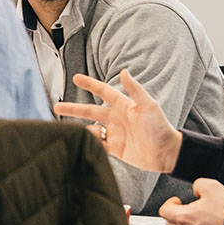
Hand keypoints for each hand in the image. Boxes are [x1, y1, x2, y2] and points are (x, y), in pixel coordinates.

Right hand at [53, 70, 182, 172]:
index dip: (89, 84)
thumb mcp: (149, 106)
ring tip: (69, 131)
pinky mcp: (114, 149)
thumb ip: (135, 90)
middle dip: (73, 108)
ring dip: (79, 128)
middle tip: (56, 106)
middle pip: (89, 110)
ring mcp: (114, 133)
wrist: (167, 153)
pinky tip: (80, 143)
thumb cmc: (160, 128)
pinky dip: (88, 143)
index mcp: (123, 106)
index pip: (102, 91)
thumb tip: (124, 71)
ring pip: (90, 128)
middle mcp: (115, 118)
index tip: (75, 78)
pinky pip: (96, 144)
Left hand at [159, 178, 223, 224]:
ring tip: (196, 220)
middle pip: (169, 224)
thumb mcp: (211, 186)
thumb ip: (198, 184)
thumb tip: (195, 189)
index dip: (170, 203)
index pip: (163, 210)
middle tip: (186, 209)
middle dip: (175, 215)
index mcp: (183, 217)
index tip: (177, 201)